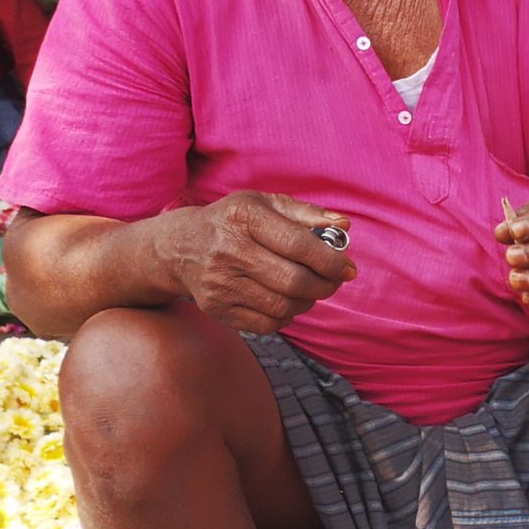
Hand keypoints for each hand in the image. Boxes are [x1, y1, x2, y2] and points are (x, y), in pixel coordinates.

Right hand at [154, 191, 353, 334]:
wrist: (180, 247)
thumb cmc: (233, 222)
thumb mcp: (264, 205)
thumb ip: (306, 213)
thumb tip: (345, 225)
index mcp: (243, 216)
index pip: (297, 244)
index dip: (330, 260)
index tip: (348, 268)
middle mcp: (228, 250)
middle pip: (293, 280)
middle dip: (325, 285)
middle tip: (334, 281)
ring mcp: (220, 282)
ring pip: (283, 306)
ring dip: (308, 302)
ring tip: (311, 290)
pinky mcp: (216, 308)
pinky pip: (267, 324)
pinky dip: (287, 316)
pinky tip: (287, 301)